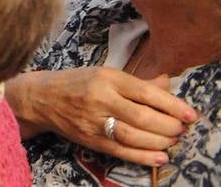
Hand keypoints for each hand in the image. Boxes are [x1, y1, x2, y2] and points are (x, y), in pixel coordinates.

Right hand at [10, 67, 194, 166]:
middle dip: (169, 126)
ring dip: (159, 141)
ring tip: (172, 141)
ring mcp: (93, 121)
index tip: (190, 114)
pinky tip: (160, 157)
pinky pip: (121, 151)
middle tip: (181, 129)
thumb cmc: (76, 83)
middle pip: (142, 116)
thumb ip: (137, 82)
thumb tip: (167, 85)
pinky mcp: (89, 139)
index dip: (172, 105)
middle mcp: (100, 98)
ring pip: (133, 135)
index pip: (146, 92)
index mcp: (106, 78)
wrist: (39, 98)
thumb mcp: (105, 74)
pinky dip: (143, 156)